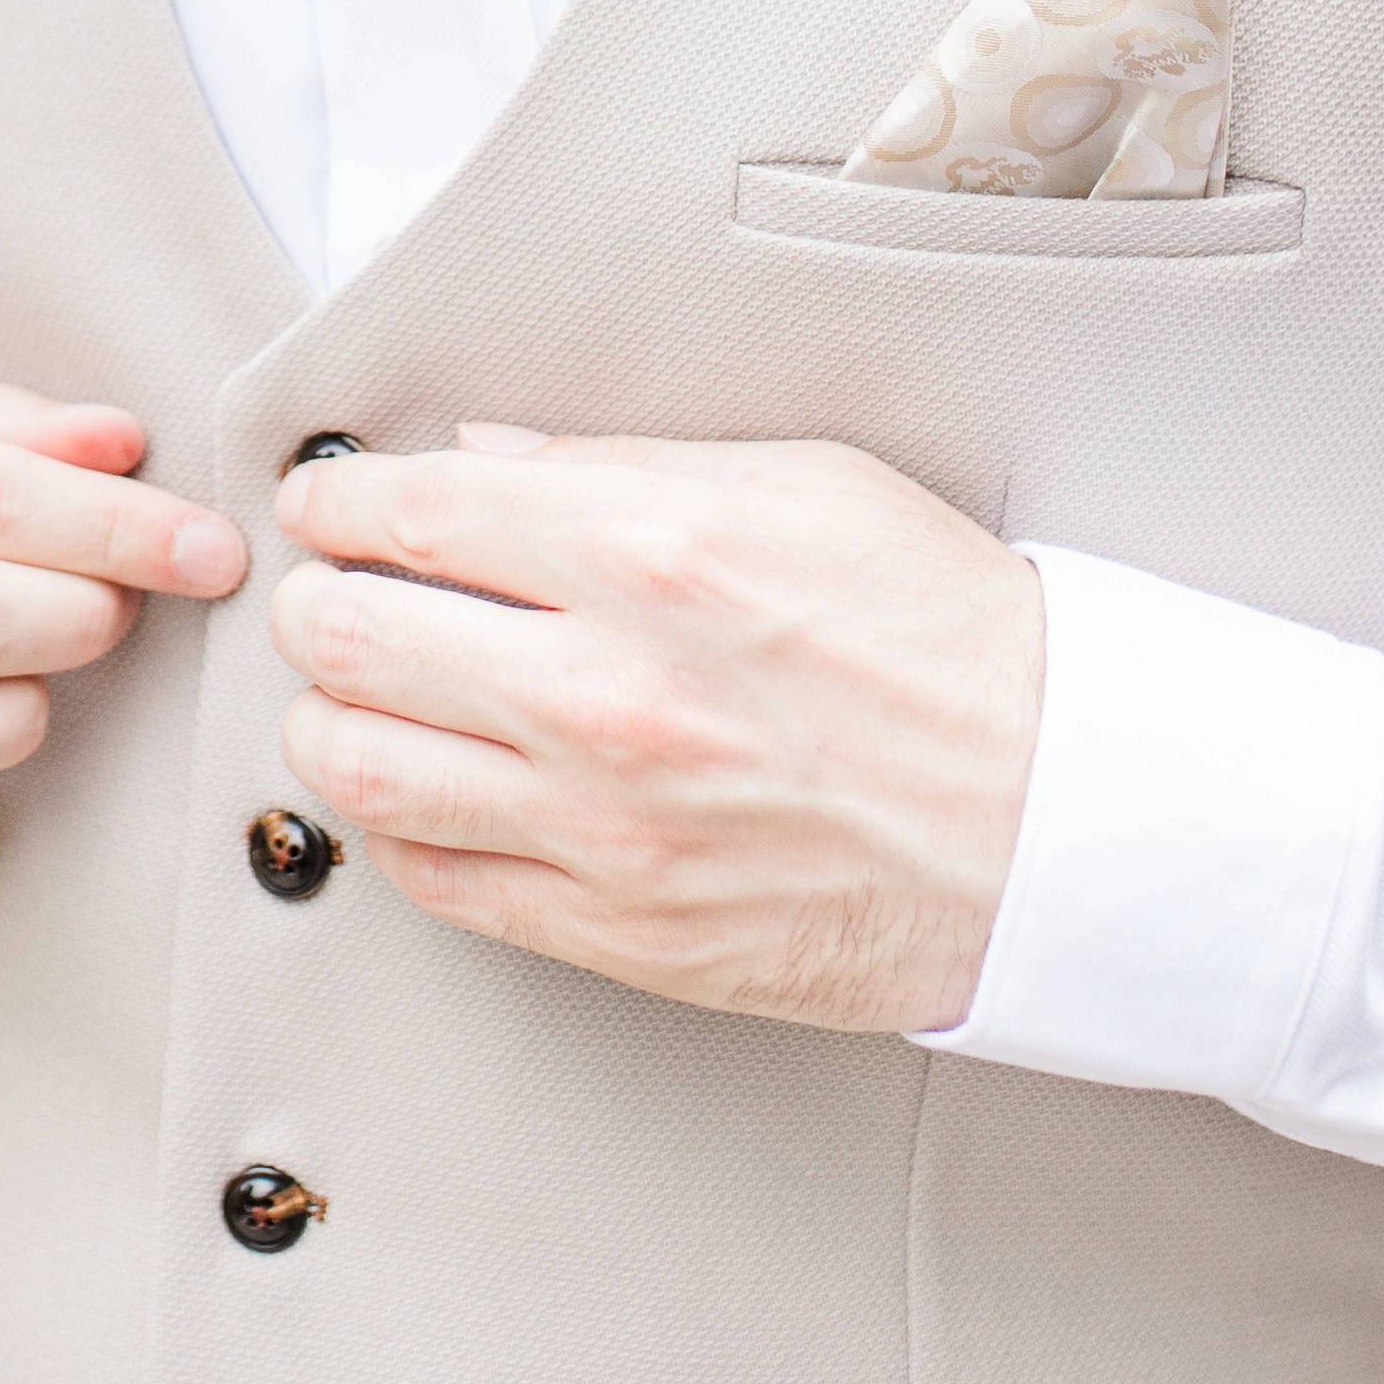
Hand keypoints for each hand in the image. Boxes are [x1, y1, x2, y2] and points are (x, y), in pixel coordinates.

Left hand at [268, 428, 1044, 1033]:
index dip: (337, 498)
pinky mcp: (618, 929)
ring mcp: (605, 824)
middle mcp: (610, 690)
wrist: (1068, 822)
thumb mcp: (811, 485)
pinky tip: (429, 788)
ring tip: (361, 694)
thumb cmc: (957, 645)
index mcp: (657, 552)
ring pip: (356, 769)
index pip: (410, 511)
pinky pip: (432, 879)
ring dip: (330, 718)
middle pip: (349, 636)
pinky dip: (397, 828)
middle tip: (333, 591)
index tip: (328, 500)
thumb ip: (623, 460)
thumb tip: (485, 453)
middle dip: (315, 601)